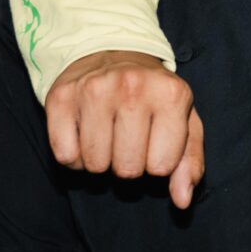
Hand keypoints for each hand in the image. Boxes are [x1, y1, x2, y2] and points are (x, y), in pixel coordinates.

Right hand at [44, 51, 205, 208]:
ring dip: (100, 160)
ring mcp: (94, 89)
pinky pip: (65, 156)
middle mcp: (132, 87)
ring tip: (107, 134)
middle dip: (128, 164)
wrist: (112, 50)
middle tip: (127, 139)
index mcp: (171, 94)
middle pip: (127, 170)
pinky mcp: (61, 96)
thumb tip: (182, 201)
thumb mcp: (184, 121)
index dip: (157, 162)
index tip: (153, 140)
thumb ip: (190, 162)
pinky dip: (74, 156)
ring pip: (94, 166)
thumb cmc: (153, 96)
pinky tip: (84, 134)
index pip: (162, 167)